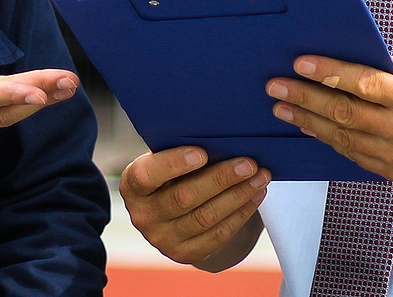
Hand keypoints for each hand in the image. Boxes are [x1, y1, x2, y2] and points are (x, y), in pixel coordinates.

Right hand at [119, 146, 269, 267]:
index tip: (202, 152)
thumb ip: (179, 149)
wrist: (168, 211)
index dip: (174, 164)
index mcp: (132, 185)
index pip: (147, 175)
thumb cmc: (170, 173)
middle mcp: (143, 216)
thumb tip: (221, 138)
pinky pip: (218, 235)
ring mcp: (163, 239)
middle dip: (221, 179)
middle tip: (248, 163)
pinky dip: (241, 214)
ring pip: (206, 217)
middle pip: (184, 197)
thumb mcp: (163, 158)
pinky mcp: (185, 253)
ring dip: (238, 196)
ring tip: (260, 177)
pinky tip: (255, 196)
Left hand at [266, 53, 392, 185]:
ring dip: (308, 122)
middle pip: (343, 112)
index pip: (361, 83)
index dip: (328, 72)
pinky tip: (310, 128)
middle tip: (276, 87)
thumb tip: (352, 60)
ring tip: (283, 109)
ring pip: (342, 137)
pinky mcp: (392, 172)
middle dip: (305, 98)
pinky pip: (352, 155)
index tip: (300, 63)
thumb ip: (392, 67)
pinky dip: (328, 140)